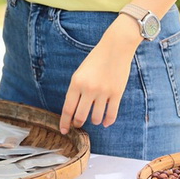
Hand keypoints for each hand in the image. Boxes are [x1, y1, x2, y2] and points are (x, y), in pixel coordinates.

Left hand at [59, 17, 139, 134]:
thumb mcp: (80, 72)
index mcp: (76, 83)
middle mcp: (89, 89)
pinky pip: (111, 114)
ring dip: (94, 121)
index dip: (64, 122)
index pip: (68, 108)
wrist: (115, 48)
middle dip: (78, 123)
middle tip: (78, 125)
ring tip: (94, 119)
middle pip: (80, 116)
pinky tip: (105, 122)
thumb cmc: (96, 60)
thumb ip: (76, 90)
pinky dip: (107, 121)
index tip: (63, 130)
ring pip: (96, 118)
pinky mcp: (117, 93)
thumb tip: (74, 110)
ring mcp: (103, 92)